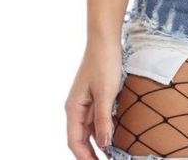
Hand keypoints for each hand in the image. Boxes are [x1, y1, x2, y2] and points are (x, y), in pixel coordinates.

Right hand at [65, 39, 122, 157]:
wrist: (105, 39)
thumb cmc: (104, 62)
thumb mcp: (106, 93)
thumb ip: (103, 119)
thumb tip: (102, 144)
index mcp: (74, 108)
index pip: (74, 141)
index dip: (84, 157)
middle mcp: (77, 108)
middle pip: (80, 138)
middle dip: (90, 154)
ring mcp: (85, 102)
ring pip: (89, 130)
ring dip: (98, 143)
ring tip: (111, 155)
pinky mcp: (95, 96)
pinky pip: (96, 119)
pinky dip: (103, 130)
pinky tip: (113, 136)